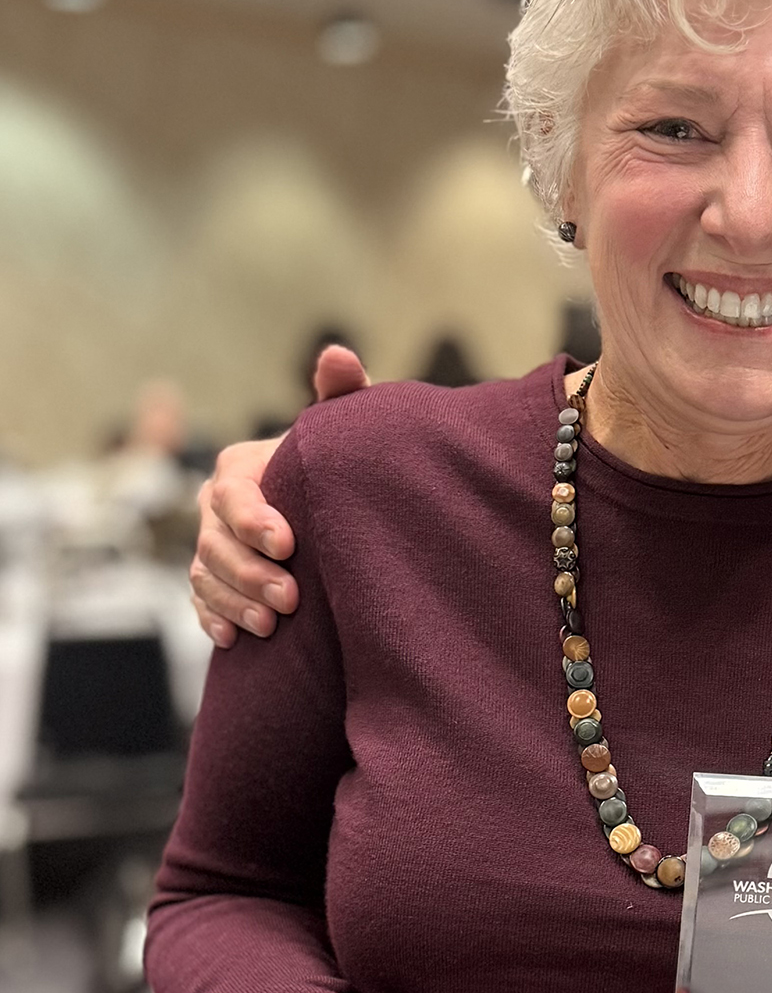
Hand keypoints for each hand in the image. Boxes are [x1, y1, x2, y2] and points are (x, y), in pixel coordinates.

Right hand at [190, 344, 368, 646]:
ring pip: (206, 575)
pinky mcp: (215, 580)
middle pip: (216, 542)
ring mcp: (213, 544)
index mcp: (242, 467)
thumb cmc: (345, 463)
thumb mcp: (348, 429)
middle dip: (249, 573)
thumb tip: (337, 353)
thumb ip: (342, 394)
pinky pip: (201, 601)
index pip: (234, 492)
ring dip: (235, 601)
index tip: (288, 544)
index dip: (254, 519)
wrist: (343, 508)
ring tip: (272, 624)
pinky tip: (234, 639)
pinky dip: (214, 619)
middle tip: (290, 600)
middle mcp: (217, 505)